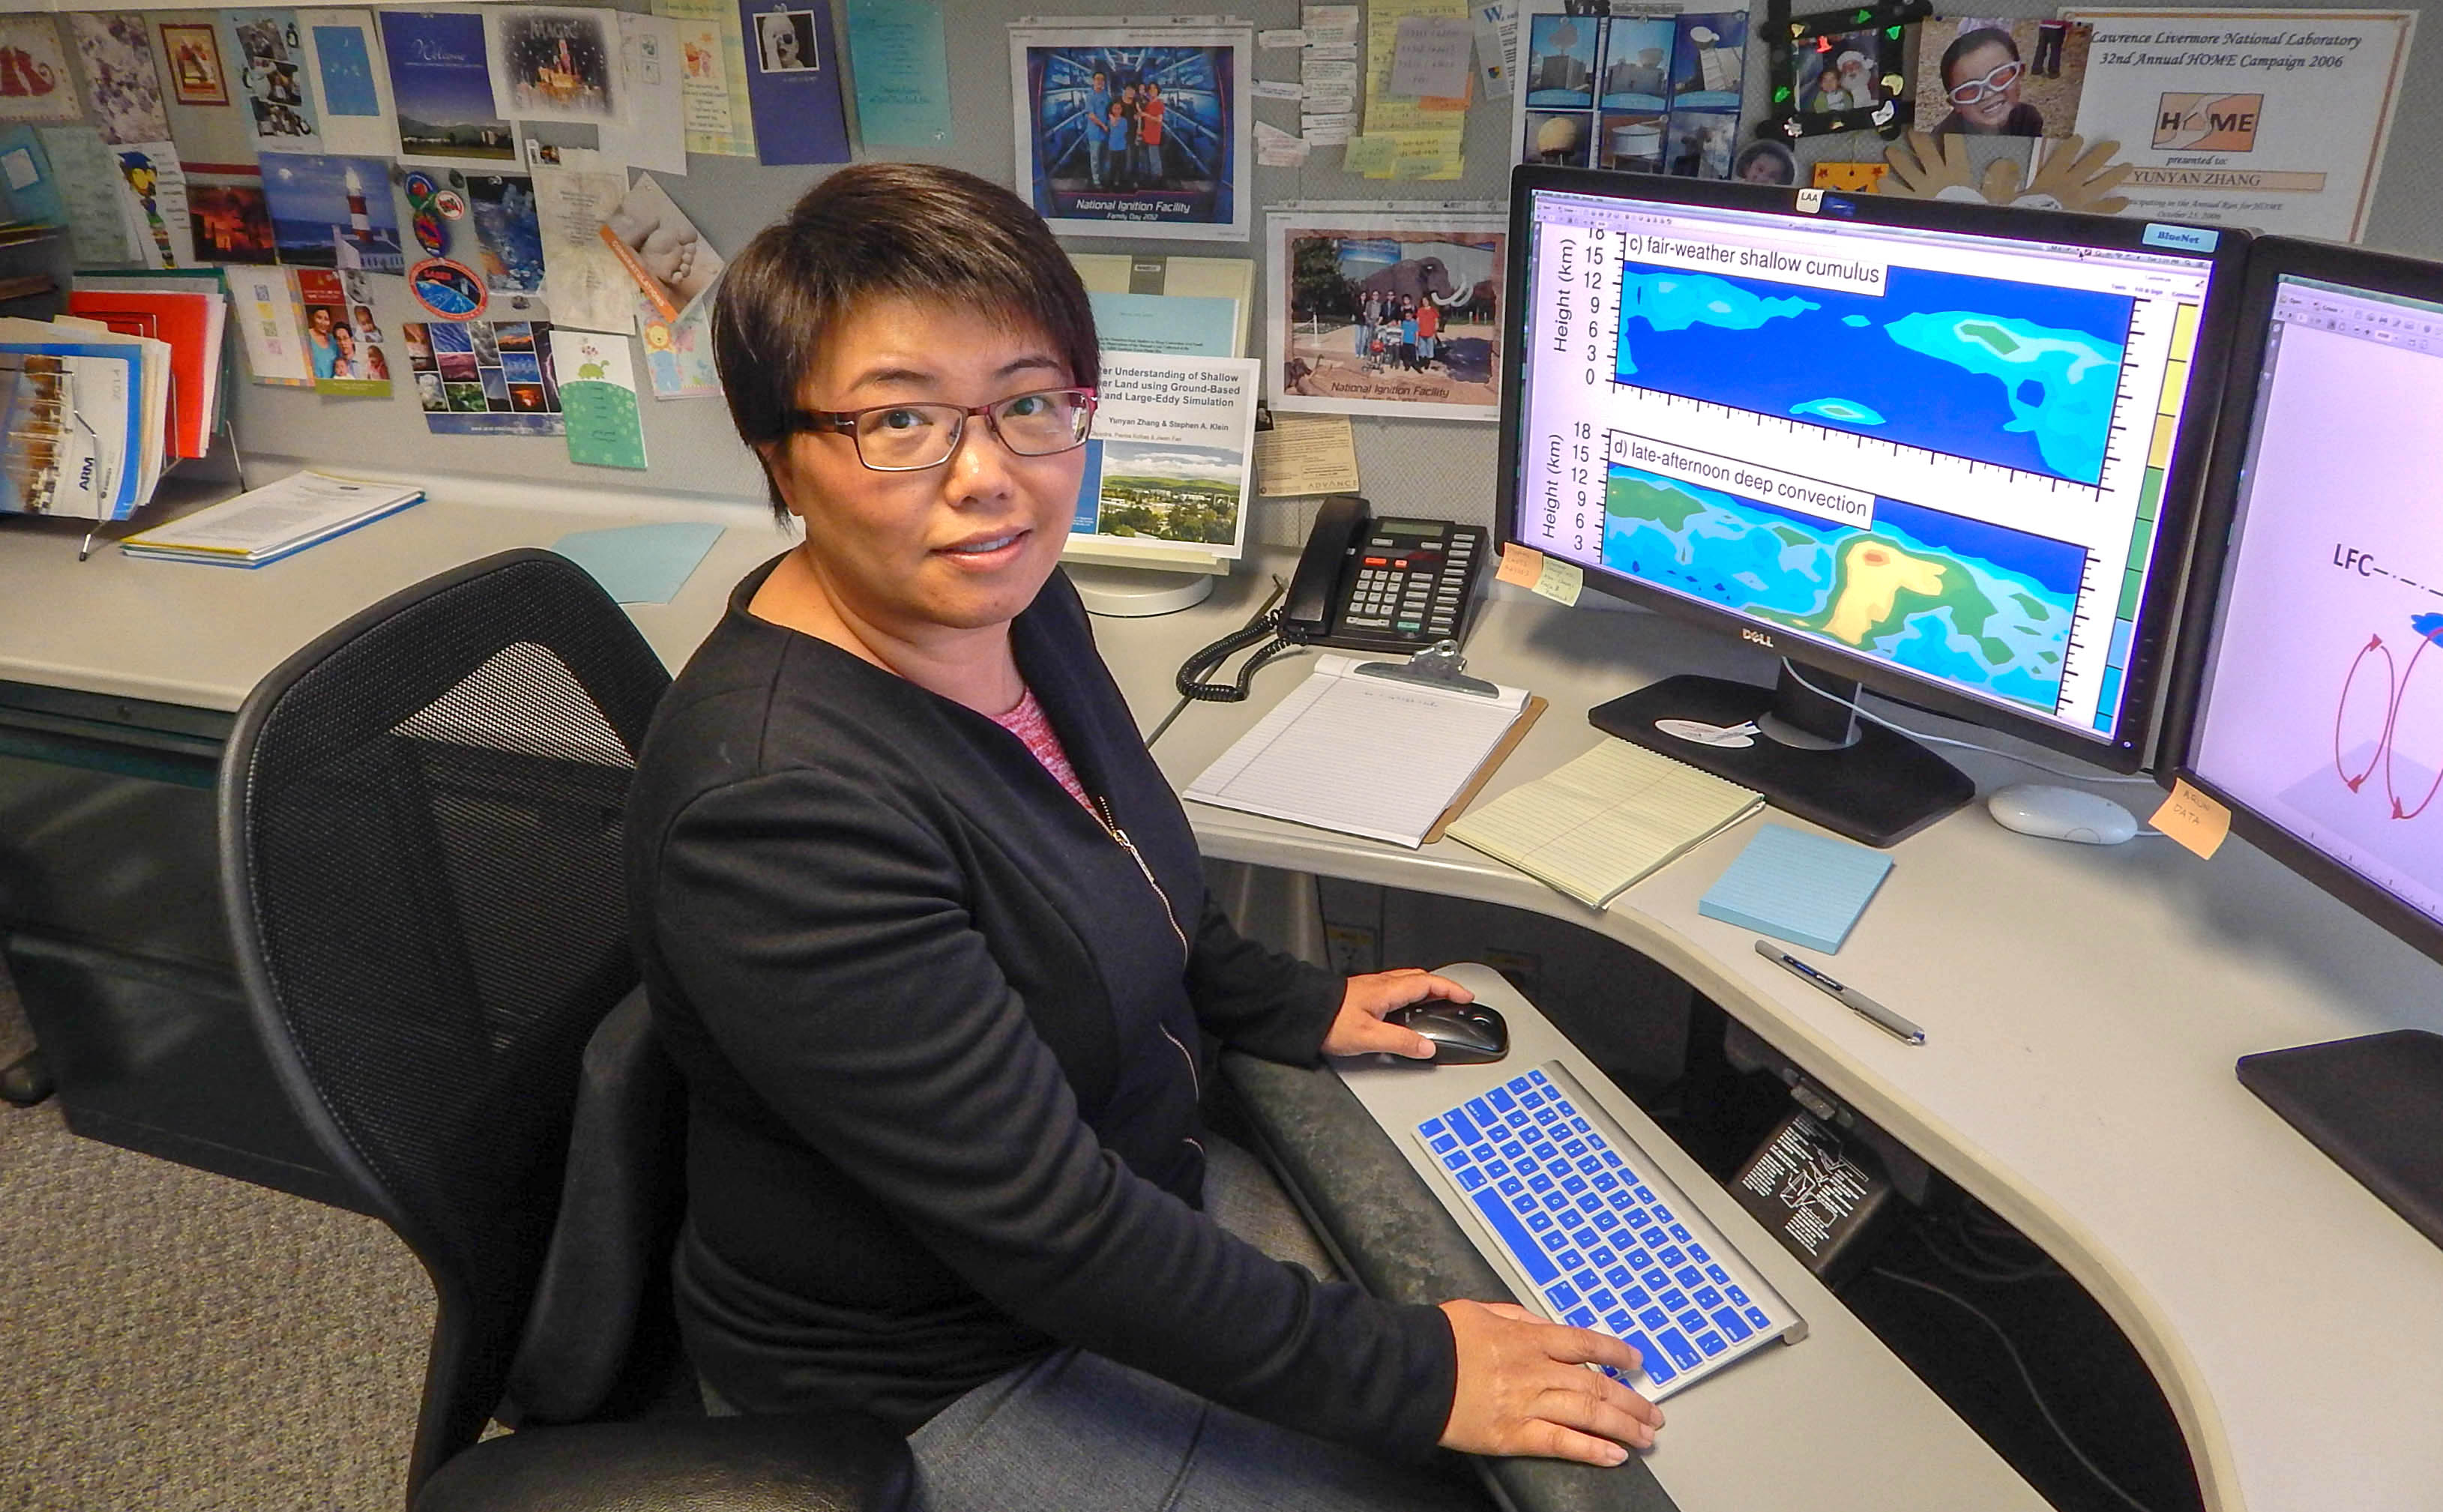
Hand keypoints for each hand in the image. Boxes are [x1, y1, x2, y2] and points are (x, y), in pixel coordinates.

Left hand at [1319, 967, 1472, 1058]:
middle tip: (1455, 998)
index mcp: (1388, 989)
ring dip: (1425, 989)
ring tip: (1436, 1002)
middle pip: (1420, 979)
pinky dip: (1410, 994)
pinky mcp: (1362, 994)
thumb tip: (1427, 1047)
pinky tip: (1404, 1009)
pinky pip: (1395, 988)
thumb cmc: (1329, 1020)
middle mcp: (1381, 984)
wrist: (1301, 1012)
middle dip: (1442, 986)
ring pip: (1407, 982)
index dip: (1451, 988)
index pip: (1429, 983)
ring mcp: (1371, 987)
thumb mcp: (1369, 1036)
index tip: (1467, 996)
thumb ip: (1401, 1042)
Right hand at [1438, 1299, 1661, 1465]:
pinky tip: (1613, 1455)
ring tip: (1644, 1436)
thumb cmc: (1439, 1339)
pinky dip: (1590, 1450)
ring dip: (1622, 1426)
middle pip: (1595, 1385)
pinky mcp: (1512, 1434)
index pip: (1585, 1344)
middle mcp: (1535, 1370)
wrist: (1410, 1369)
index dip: (1616, 1353)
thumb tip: (1547, 1325)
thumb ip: (1519, 1318)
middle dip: (1630, 1401)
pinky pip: (1560, 1442)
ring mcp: (1526, 1403)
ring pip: (1587, 1414)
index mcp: (1528, 1339)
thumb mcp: (1482, 1311)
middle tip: (1652, 1413)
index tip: (1635, 1362)